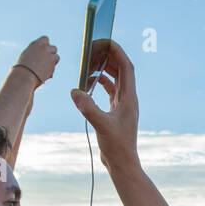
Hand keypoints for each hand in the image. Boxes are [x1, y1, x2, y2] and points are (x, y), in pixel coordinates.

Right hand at [15, 36, 57, 86]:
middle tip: (48, 59)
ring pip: (57, 57)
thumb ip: (35, 53)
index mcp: (36, 44)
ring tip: (47, 67)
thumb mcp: (26, 56)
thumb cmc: (21, 68)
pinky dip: (50, 70)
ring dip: (53, 61)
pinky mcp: (52, 66)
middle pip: (54, 48)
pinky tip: (44, 74)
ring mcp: (49, 57)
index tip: (44, 50)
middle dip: (52, 53)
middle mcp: (44, 48)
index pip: (45, 39)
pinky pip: (53, 67)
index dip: (46, 45)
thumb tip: (41, 56)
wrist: (24, 76)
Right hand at [70, 40, 139, 172]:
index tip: (103, 41)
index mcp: (129, 97)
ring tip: (90, 63)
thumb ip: (89, 108)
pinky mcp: (116, 112)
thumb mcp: (102, 126)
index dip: (116, 51)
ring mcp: (123, 104)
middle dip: (108, 56)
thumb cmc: (117, 147)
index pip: (126, 67)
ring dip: (104, 68)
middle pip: (121, 69)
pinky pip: (110, 90)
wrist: (122, 164)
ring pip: (116, 79)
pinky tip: (89, 83)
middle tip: (92, 50)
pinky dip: (100, 83)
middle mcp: (128, 98)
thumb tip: (75, 91)